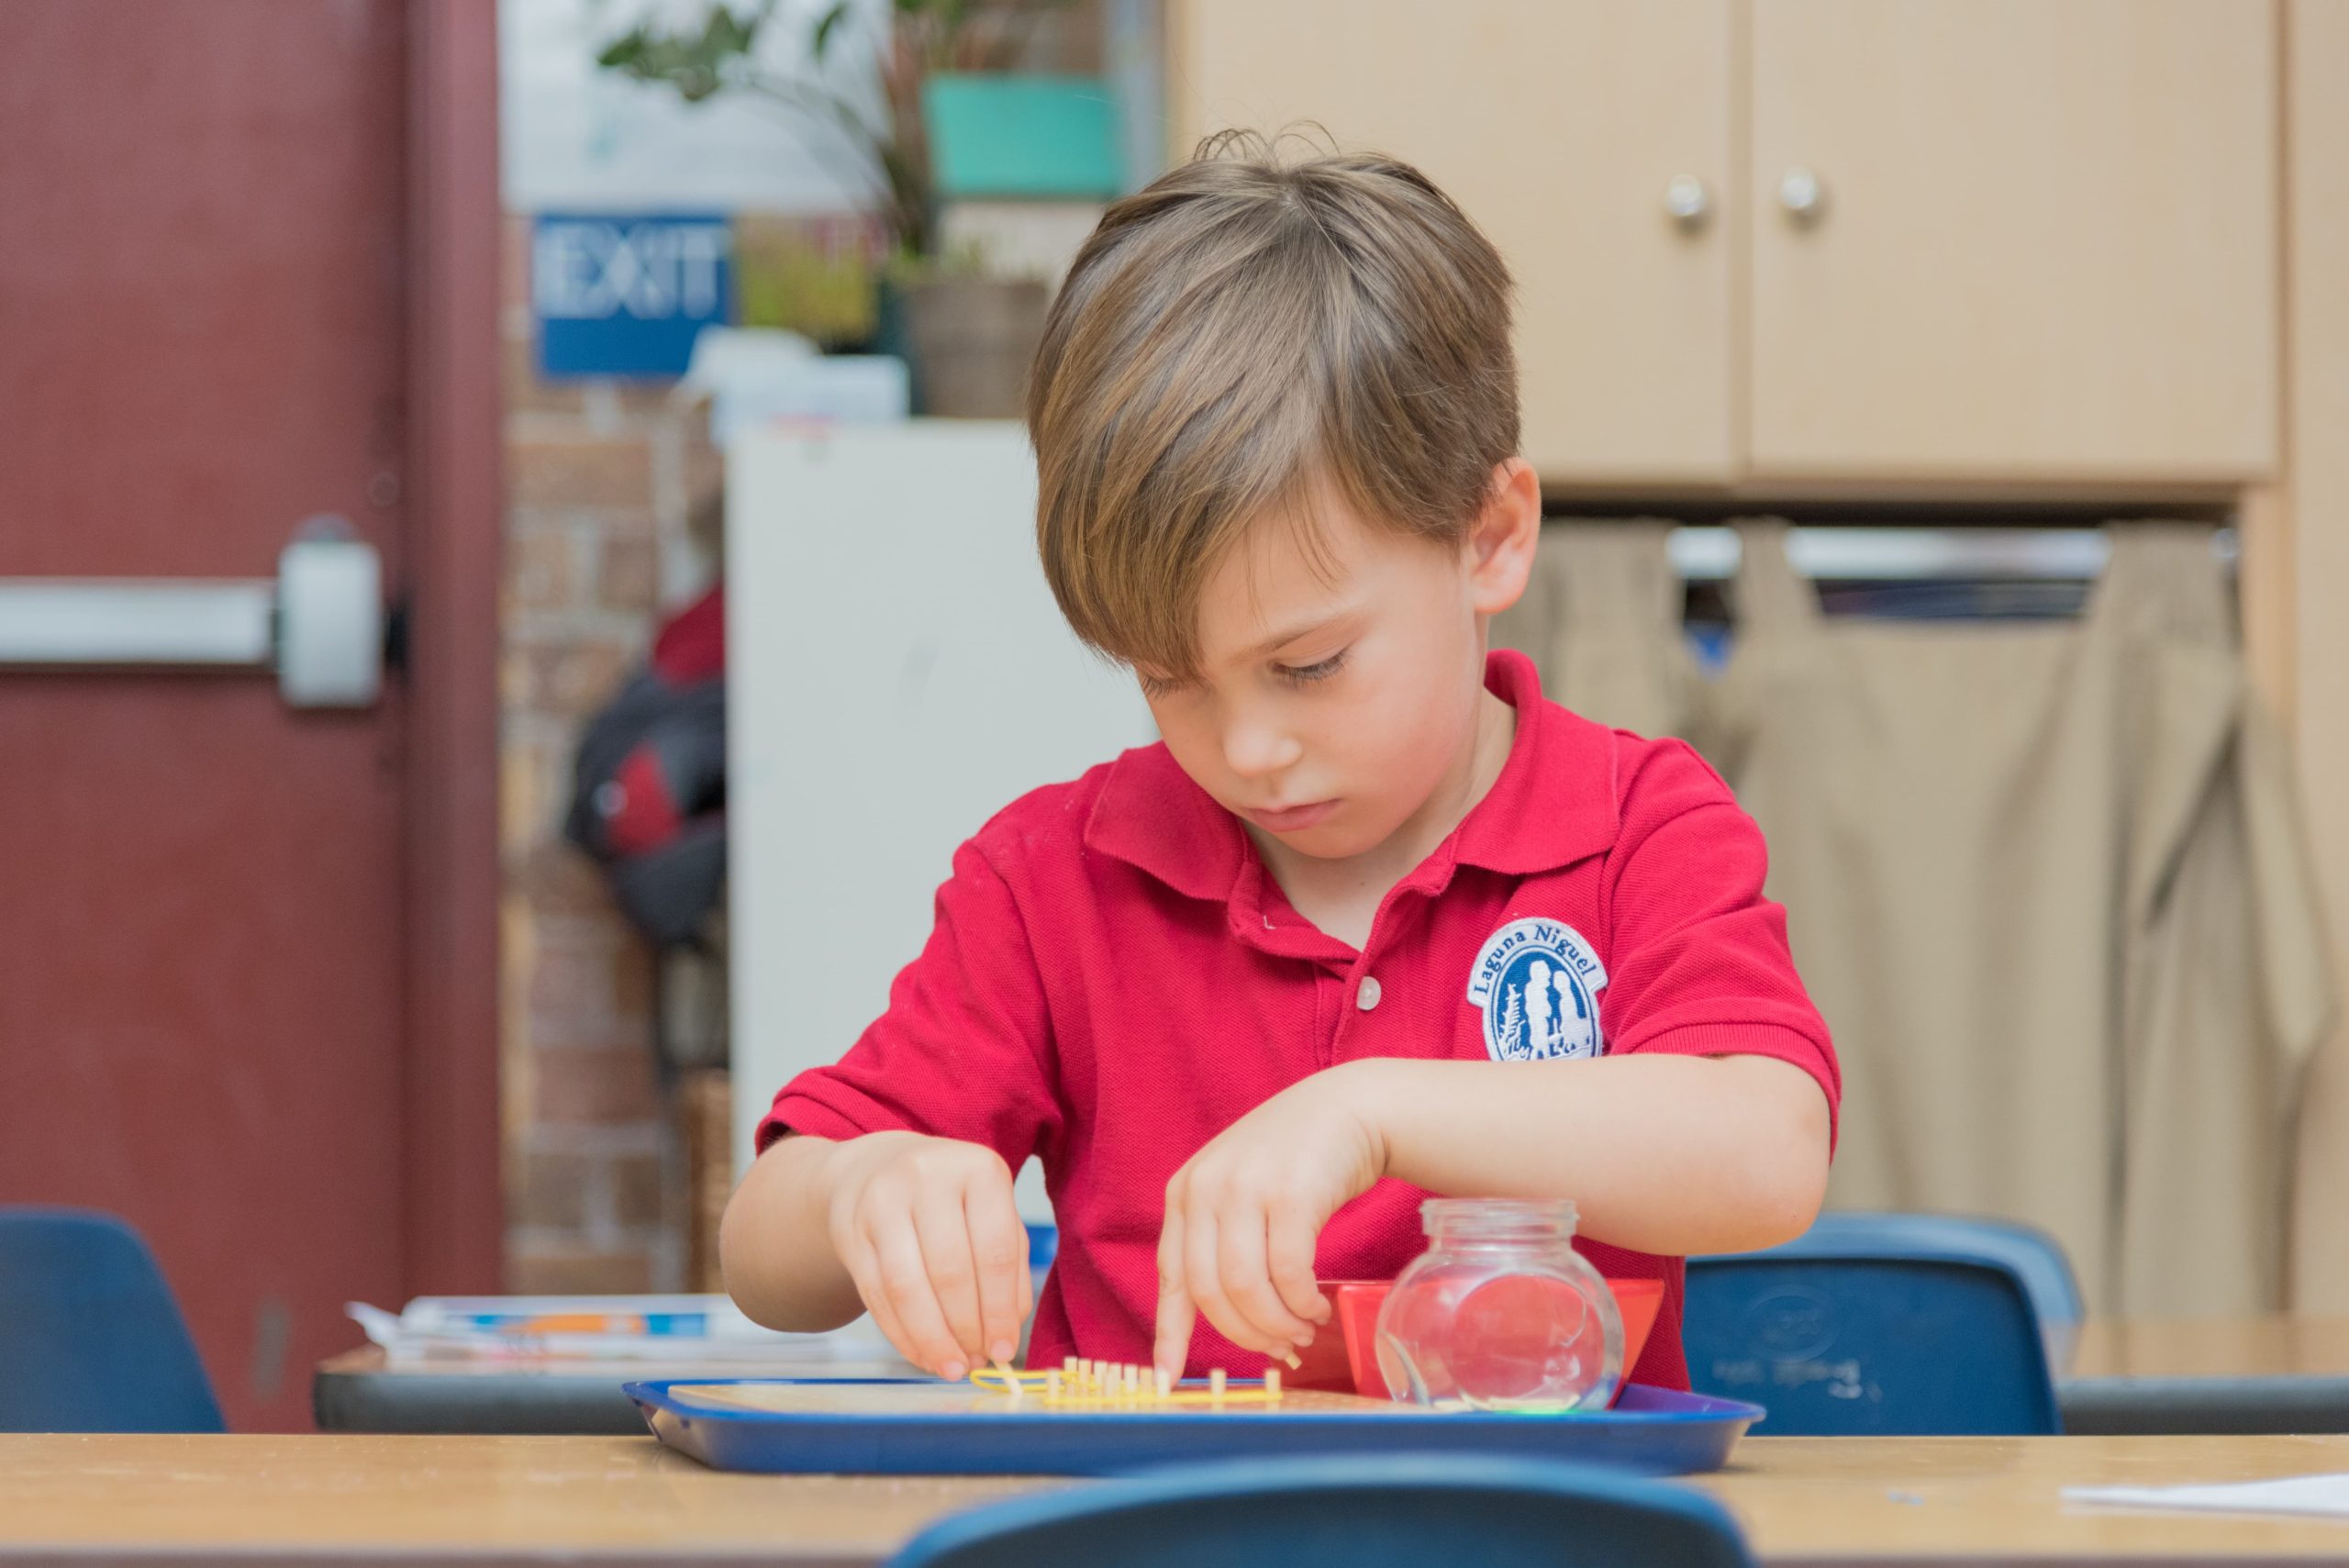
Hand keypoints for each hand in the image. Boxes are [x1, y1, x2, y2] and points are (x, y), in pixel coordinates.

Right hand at [819, 1131, 1031, 1379]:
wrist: (876, 1168)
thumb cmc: (950, 1199)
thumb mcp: (991, 1213)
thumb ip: (1009, 1268)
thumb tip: (1007, 1331)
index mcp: (978, 1169)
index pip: (995, 1250)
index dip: (999, 1309)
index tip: (1004, 1350)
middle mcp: (927, 1176)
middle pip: (949, 1271)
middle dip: (966, 1329)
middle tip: (977, 1363)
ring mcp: (882, 1201)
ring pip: (906, 1287)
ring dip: (932, 1339)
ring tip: (951, 1367)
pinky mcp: (851, 1231)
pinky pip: (876, 1295)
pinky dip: (902, 1334)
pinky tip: (922, 1355)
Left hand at [1153, 1062, 1388, 1378]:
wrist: (1347, 1109)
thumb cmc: (1293, 1160)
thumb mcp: (1237, 1191)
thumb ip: (1219, 1242)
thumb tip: (1225, 1321)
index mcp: (1184, 1192)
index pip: (1171, 1276)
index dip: (1170, 1333)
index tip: (1169, 1379)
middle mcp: (1206, 1189)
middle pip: (1210, 1292)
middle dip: (1246, 1334)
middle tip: (1278, 1349)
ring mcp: (1246, 1189)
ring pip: (1247, 1289)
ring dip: (1277, 1323)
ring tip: (1301, 1330)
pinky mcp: (1290, 1195)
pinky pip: (1289, 1273)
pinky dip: (1302, 1303)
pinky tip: (1317, 1306)